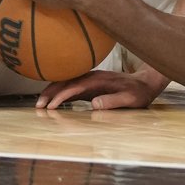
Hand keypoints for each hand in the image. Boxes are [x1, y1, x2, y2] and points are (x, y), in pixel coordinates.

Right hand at [35, 67, 165, 109]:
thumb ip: (113, 101)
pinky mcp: (90, 86)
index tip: (51, 107)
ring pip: (66, 83)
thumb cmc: (139, 93)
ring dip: (52, 92)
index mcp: (99, 80)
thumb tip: (94, 105)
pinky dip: (59, 94)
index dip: (62, 96)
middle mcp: (92, 77)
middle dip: (51, 92)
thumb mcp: (131, 99)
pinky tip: (51, 103)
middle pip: (66, 82)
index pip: (76, 86)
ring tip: (40, 105)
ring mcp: (90, 80)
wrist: (146, 83)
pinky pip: (71, 88)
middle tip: (38, 106)